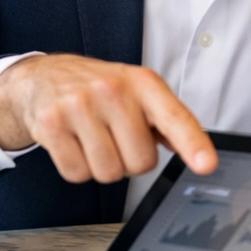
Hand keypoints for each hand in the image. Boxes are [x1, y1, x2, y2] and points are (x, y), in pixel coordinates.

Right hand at [0, 54, 216, 183]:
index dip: (193, 144)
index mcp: (143, 82)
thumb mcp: (137, 91)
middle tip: (117, 139)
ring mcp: (79, 106)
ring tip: (95, 139)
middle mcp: (112, 90)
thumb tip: (196, 151)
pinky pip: (77, 174)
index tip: (207, 164)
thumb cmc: (99, 87)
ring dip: (105, 166)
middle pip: (140, 162)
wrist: (44, 77)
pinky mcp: (50, 124)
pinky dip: (78, 168)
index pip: (174, 117)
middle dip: (132, 161)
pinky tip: (75, 143)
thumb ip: (166, 120)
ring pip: (109, 172)